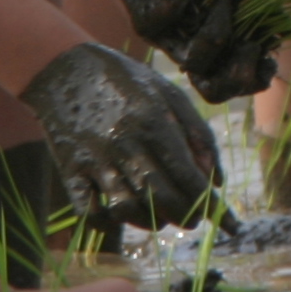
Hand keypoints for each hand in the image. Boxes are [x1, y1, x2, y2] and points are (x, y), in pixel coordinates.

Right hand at [16, 43, 220, 229]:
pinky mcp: (70, 170)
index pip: (187, 174)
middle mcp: (124, 143)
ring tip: (161, 218)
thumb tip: (218, 181)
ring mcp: (94, 159)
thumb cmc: (125, 80)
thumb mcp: (168, 93)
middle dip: (184, 216)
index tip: (226, 221)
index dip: (209, 203)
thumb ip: (198, 134)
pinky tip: (122, 215)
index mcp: (152, 120)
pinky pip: (88, 211)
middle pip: (160, 197)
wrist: (64, 69)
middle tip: (194, 221)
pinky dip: (108, 222)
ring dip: (149, 222)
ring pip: (125, 209)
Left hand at [89, 0, 271, 102]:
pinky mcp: (140, 16)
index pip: (235, 83)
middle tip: (250, 39)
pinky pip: (166, 16)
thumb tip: (284, 30)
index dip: (256, 77)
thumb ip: (257, 3)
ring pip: (195, 60)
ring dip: (220, 24)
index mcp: (216, 43)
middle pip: (215, 91)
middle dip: (241, 71)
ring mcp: (166, 36)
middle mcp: (190, 47)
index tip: (267, 47)